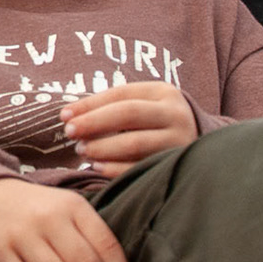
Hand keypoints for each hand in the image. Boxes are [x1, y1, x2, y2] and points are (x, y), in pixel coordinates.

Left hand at [61, 83, 198, 176]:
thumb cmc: (155, 123)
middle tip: (70, 133)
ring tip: (81, 150)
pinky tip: (97, 167)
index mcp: (164, 93)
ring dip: (102, 147)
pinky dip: (114, 168)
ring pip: (134, 143)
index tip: (64, 115)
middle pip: (128, 114)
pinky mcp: (175, 166)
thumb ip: (110, 106)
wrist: (198, 146)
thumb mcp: (142, 105)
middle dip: (94, 123)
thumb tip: (68, 116)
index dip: (90, 104)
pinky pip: (140, 168)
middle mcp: (176, 114)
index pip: (121, 95)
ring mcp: (179, 141)